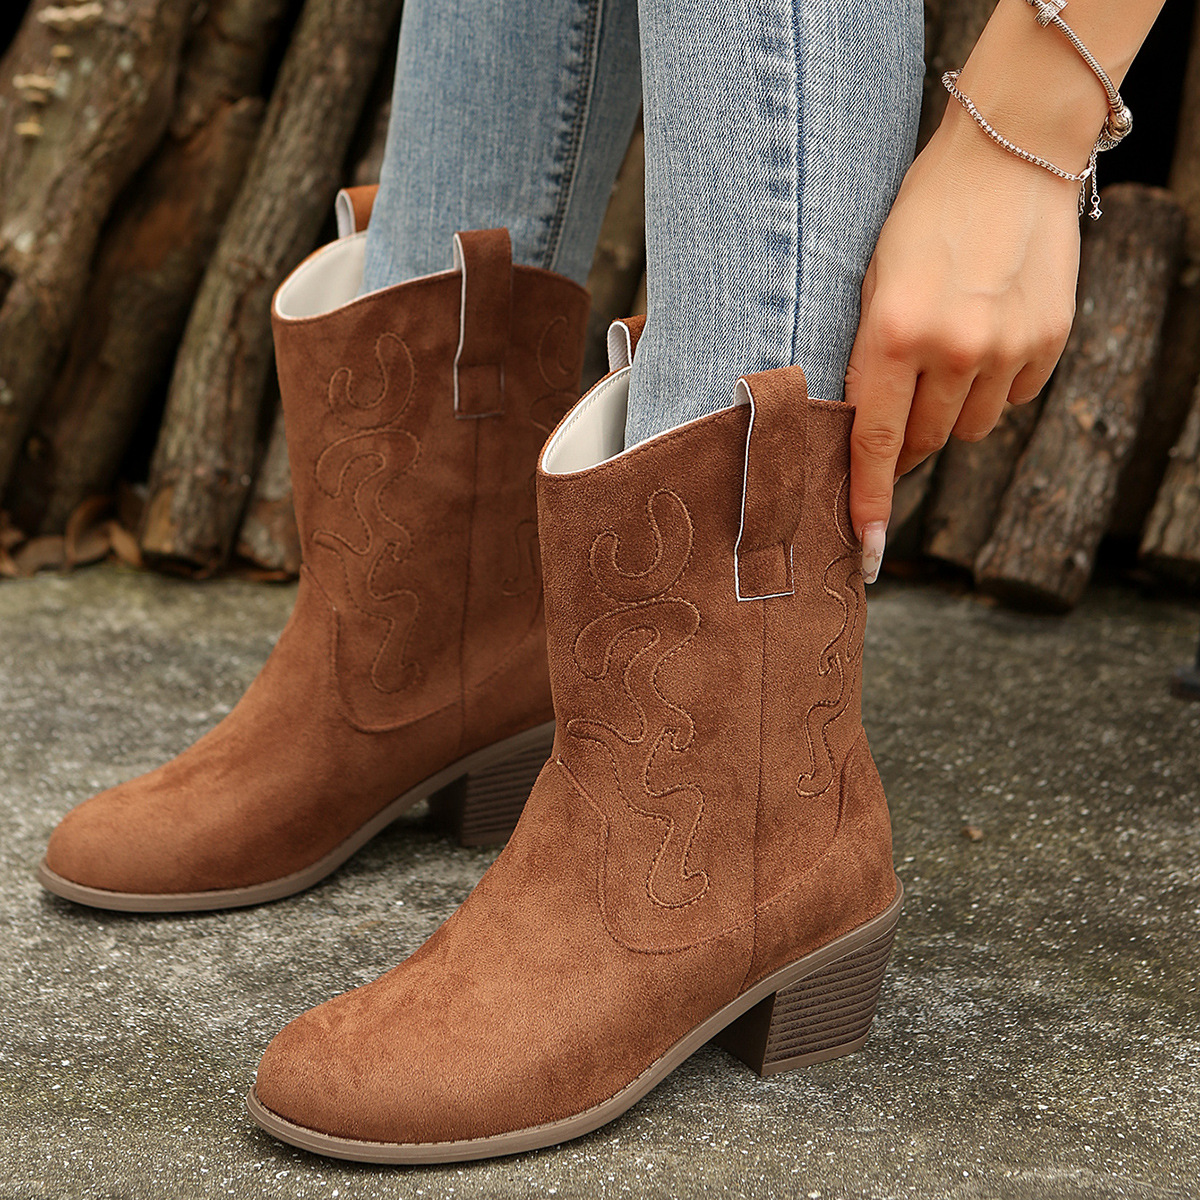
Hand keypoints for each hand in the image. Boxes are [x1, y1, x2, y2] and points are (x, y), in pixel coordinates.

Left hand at [843, 103, 1081, 582]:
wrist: (1009, 155)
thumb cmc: (923, 215)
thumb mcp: (872, 282)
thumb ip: (869, 360)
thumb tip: (871, 437)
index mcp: (892, 333)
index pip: (875, 443)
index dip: (867, 502)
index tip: (865, 550)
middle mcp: (953, 349)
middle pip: (926, 443)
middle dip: (909, 441)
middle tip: (903, 406)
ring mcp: (1007, 347)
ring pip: (971, 427)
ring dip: (954, 409)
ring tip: (950, 349)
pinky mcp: (1049, 340)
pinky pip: (1013, 397)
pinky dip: (996, 384)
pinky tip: (989, 335)